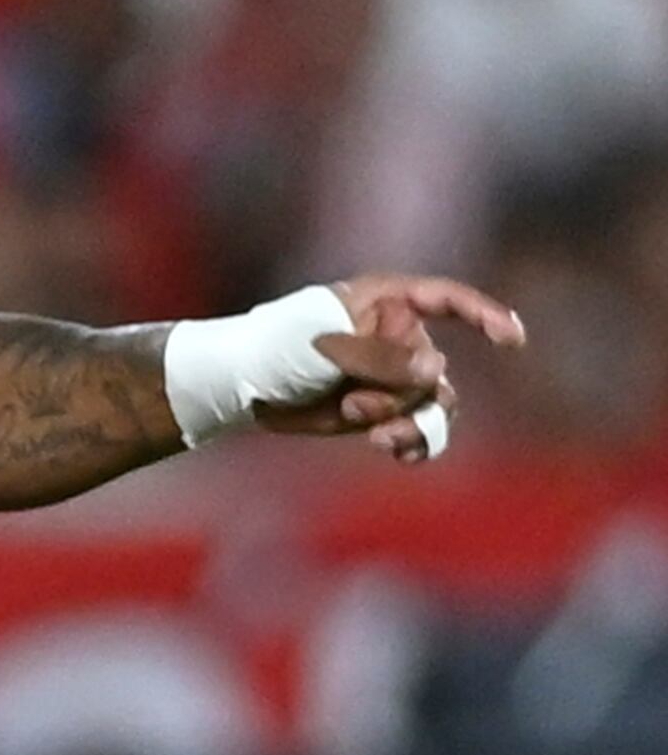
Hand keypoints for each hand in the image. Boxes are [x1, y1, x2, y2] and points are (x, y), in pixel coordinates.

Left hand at [255, 275, 524, 459]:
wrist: (242, 388)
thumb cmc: (276, 348)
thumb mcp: (324, 344)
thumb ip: (379, 356)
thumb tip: (437, 368)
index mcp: (386, 300)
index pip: (447, 300)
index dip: (485, 316)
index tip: (512, 339)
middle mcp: (399, 335)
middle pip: (431, 368)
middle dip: (398, 392)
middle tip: (351, 402)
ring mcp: (394, 374)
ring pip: (433, 402)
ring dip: (409, 422)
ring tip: (376, 437)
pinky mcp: (382, 408)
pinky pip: (420, 428)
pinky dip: (417, 443)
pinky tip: (405, 455)